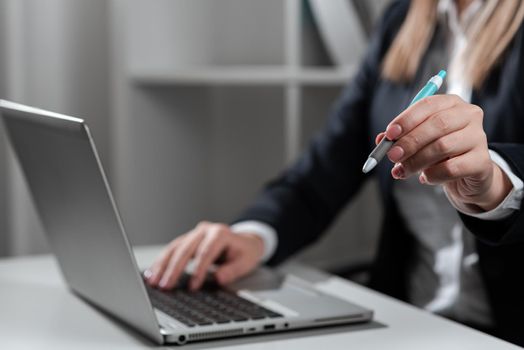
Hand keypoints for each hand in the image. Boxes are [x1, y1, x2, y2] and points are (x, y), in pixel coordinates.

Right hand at [145, 221, 264, 290]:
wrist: (244, 242)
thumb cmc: (244, 252)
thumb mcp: (246, 261)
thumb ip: (233, 270)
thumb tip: (219, 278)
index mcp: (220, 233)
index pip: (206, 252)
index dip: (198, 270)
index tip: (193, 287)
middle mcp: (204, 230)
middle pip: (186, 249)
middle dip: (174, 269)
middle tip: (166, 286)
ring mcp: (194, 234)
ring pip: (174, 248)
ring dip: (162, 265)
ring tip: (153, 281)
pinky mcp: (187, 240)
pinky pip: (172, 250)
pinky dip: (161, 262)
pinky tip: (152, 273)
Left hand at [375, 94, 511, 211]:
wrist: (467, 174)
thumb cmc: (440, 152)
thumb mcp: (419, 140)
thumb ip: (401, 137)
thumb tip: (382, 140)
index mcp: (451, 103)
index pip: (428, 105)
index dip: (407, 119)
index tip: (389, 134)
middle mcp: (469, 115)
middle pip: (437, 124)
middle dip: (410, 141)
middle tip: (392, 156)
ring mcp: (478, 137)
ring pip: (442, 146)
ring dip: (417, 160)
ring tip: (403, 170)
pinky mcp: (482, 161)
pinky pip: (451, 168)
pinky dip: (432, 175)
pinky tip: (425, 178)